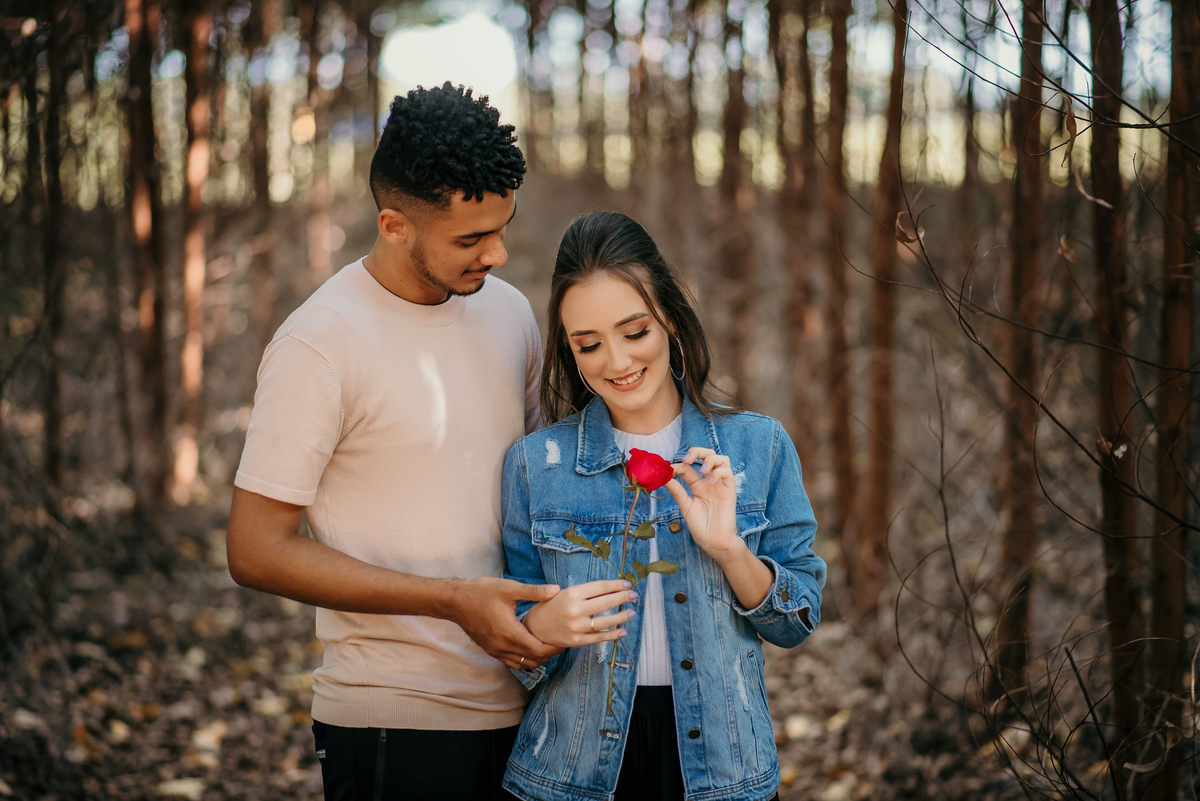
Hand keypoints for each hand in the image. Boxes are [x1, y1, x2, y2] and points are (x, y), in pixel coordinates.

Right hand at [452, 577, 564, 669]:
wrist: (455, 602)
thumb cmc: (481, 592)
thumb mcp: (509, 588)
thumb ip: (534, 591)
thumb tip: (556, 590)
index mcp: (510, 633)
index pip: (538, 650)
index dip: (554, 648)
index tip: (565, 640)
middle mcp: (503, 646)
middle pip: (533, 660)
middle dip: (549, 654)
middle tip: (560, 642)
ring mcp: (496, 651)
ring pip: (523, 664)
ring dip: (537, 658)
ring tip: (547, 645)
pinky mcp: (491, 651)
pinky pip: (512, 662)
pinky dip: (524, 659)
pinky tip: (530, 646)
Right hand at [522, 579, 635, 648]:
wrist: (534, 628)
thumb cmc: (549, 606)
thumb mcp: (563, 592)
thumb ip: (583, 591)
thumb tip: (609, 588)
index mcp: (571, 594)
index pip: (600, 587)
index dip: (616, 585)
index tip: (627, 584)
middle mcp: (575, 610)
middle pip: (605, 602)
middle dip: (622, 598)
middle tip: (634, 595)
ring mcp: (577, 627)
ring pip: (605, 621)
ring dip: (621, 616)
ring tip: (631, 612)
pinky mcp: (577, 641)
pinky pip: (599, 637)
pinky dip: (612, 634)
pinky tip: (622, 631)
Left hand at [665, 447, 740, 561]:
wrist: (713, 541)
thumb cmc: (700, 526)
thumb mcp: (686, 506)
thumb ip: (678, 491)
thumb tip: (665, 477)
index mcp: (697, 486)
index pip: (688, 467)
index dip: (678, 465)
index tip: (668, 469)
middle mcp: (709, 482)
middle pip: (707, 455)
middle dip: (697, 451)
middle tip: (687, 459)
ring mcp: (720, 485)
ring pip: (721, 459)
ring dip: (710, 459)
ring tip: (702, 471)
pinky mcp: (730, 490)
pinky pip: (728, 472)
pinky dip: (719, 472)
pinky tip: (710, 482)